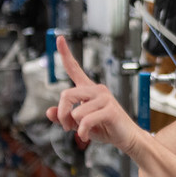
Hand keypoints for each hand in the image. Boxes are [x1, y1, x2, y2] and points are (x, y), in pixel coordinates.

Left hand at [46, 36, 138, 151]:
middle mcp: (97, 90)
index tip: (59, 38)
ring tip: (82, 131)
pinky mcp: (110, 110)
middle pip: (66, 94)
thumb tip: (48, 112)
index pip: (74, 68)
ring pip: (75, 111)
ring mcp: (105, 98)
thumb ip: (63, 117)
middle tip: (66, 126)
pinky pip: (86, 120)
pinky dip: (82, 132)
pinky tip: (86, 136)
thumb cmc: (105, 128)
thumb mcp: (79, 124)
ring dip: (74, 126)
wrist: (126, 138)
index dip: (65, 53)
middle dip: (62, 113)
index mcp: (89, 90)